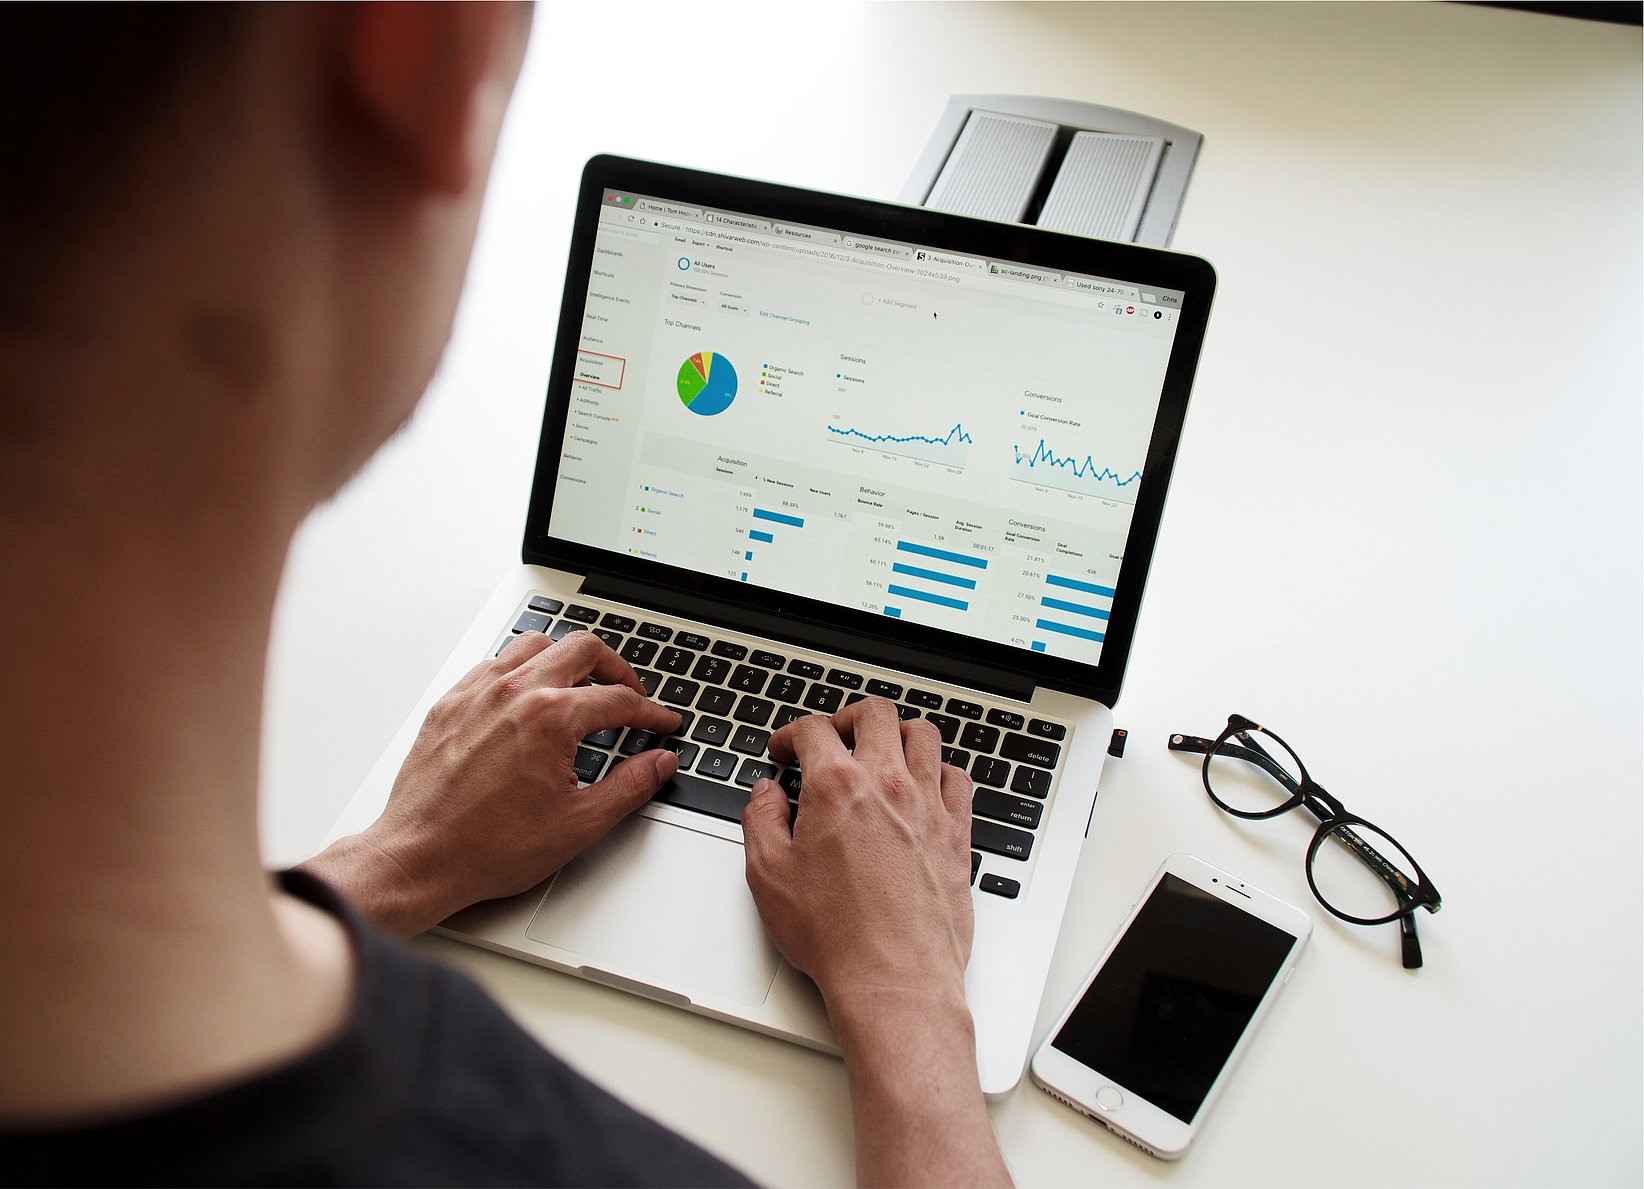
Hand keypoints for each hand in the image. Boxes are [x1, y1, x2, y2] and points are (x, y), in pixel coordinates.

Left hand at [304, 630, 680, 935]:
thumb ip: (629, 786)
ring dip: (565, 659)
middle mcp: (514, 693)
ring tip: (580, 685)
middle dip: (617, 669)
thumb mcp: (578, 824)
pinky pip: (492, 664)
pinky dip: (520, 670)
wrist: (421, 858)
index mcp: (551, 718)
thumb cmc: (488, 847)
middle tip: (630, 693)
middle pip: (582, 649)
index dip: (651, 713)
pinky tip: (526, 696)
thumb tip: (659, 763)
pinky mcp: (450, 704)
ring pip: (534, 645)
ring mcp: (478, 693)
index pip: (619, 699)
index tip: (661, 724)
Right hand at [741, 698, 1009, 1187]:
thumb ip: (761, 821)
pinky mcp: (957, 832)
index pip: (814, 730)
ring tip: (880, 750)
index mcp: (837, 787)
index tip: (784, 750)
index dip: (790, 734)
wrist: (894, 979)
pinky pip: (957, 777)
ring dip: (897, 733)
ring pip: (923, 734)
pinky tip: (925, 785)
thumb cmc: (836, 937)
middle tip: (832, 738)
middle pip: (875, 714)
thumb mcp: (769, 877)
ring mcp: (929, 806)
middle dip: (846, 718)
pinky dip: (939, 770)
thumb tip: (765, 795)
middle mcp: (888, 784)